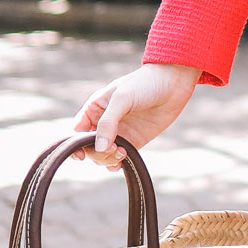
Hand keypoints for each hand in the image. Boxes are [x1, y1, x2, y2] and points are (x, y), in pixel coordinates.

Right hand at [73, 62, 201, 166]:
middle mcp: (103, 123)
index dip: (75, 145)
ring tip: (122, 153)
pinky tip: (124, 160)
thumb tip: (98, 148)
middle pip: (89, 147)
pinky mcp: (133, 141)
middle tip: (115, 149)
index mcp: (94, 109)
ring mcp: (118, 133)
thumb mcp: (122, 98)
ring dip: (107, 160)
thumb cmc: (144, 84)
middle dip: (97, 153)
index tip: (82, 155)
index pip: (76, 132)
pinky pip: (118, 158)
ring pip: (102, 155)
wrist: (173, 84)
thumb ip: (108, 123)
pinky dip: (117, 163)